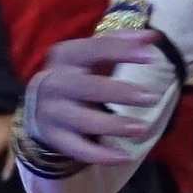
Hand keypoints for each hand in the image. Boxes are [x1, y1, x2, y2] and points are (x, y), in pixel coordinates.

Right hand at [22, 34, 178, 168]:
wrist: (40, 106)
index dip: (122, 51)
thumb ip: (120, 43)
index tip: (151, 57)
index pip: (94, 49)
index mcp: (64, 56)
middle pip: (87, 87)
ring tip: (142, 128)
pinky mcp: (54, 137)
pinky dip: (101, 155)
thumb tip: (152, 36)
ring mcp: (51, 112)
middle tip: (151, 98)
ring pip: (83, 120)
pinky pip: (78, 149)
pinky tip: (124, 156)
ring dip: (114, 125)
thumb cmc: (77, 75)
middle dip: (120, 92)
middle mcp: (53, 82)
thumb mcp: (92, 56)